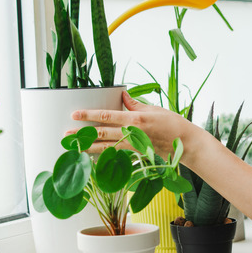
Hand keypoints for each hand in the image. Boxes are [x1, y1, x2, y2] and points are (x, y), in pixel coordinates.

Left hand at [70, 91, 196, 158]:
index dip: (89, 115)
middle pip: (102, 133)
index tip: (75, 114)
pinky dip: (103, 155)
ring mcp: (133, 145)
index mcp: (135, 119)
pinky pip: (115, 154)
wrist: (185, 143)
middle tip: (66, 134)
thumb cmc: (172, 123)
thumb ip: (135, 104)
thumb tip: (122, 95)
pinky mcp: (135, 153)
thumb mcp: (153, 109)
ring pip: (106, 147)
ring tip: (74, 147)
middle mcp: (132, 133)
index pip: (107, 116)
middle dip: (82, 133)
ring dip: (88, 147)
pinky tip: (92, 157)